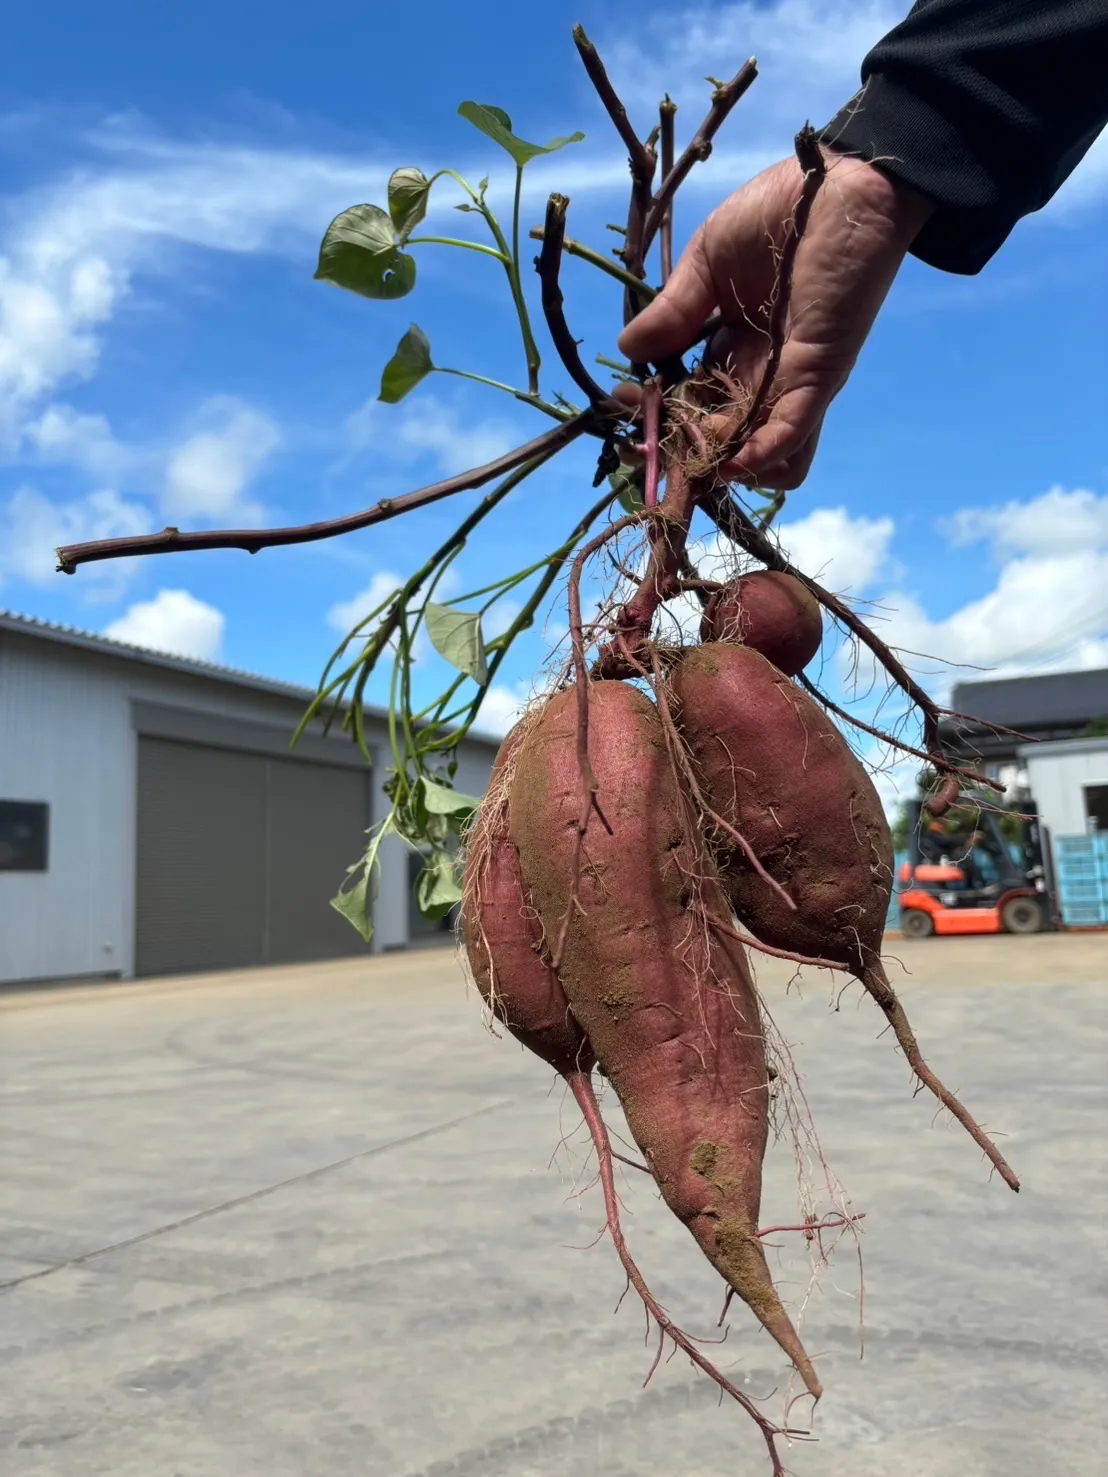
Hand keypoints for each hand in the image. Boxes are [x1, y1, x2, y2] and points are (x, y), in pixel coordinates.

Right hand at [617, 146, 934, 488]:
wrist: (837, 181)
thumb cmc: (776, 213)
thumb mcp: (707, 263)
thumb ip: (672, 311)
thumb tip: (627, 349)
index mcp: (733, 350)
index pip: (692, 402)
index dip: (658, 412)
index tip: (624, 401)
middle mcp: (762, 377)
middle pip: (720, 441)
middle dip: (682, 448)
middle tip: (652, 435)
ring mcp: (791, 382)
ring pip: (760, 458)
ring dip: (724, 462)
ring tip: (697, 445)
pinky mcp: (818, 375)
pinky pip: (790, 433)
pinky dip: (761, 454)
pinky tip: (731, 460)